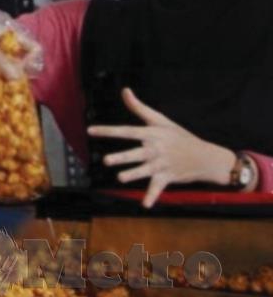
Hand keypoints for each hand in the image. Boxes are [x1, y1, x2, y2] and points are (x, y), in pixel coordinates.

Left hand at [87, 88, 234, 207]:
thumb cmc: (179, 136)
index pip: (127, 131)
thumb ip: (139, 107)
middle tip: (107, 160)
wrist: (205, 156)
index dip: (108, 130)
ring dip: (133, 175)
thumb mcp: (160, 120)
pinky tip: (144, 205)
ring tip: (120, 178)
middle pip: (136, 153)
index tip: (90, 131)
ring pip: (144, 171)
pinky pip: (157, 188)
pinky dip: (152, 197)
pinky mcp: (167, 177)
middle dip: (122, 157)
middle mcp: (156, 149)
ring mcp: (161, 164)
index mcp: (152, 134)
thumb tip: (125, 91)